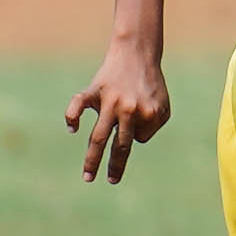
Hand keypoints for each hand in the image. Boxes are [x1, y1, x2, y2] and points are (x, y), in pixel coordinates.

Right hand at [64, 45, 171, 183]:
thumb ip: (151, 126)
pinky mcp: (94, 90)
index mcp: (147, 113)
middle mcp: (128, 110)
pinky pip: (79, 104)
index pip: (138, 138)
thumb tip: (132, 139)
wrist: (137, 54)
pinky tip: (73, 127)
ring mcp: (109, 101)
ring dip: (92, 159)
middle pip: (119, 146)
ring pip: (98, 136)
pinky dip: (73, 115)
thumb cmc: (150, 83)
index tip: (135, 119)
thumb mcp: (162, 106)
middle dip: (115, 167)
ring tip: (88, 176)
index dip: (136, 132)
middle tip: (111, 181)